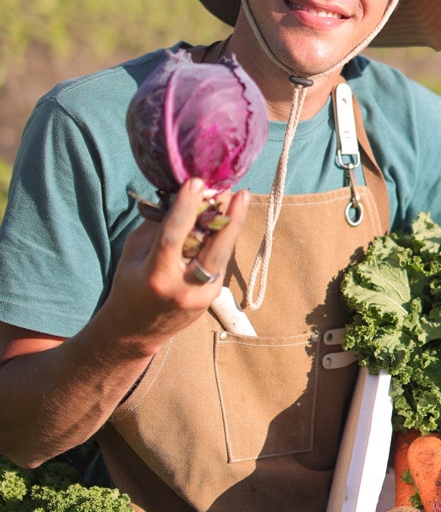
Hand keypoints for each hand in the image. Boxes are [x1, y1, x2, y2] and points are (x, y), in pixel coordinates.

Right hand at [101, 178, 249, 355]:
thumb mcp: (134, 253)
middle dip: (231, 218)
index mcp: (157, 275)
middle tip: (239, 190)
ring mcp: (202, 295)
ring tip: (239, 198)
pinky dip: (222, 240)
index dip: (187, 207)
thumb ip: (158, 227)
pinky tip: (225, 220)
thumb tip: (182, 197)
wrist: (136, 330)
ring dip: (232, 225)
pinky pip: (219, 262)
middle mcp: (183, 287)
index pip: (175, 235)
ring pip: (223, 254)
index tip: (197, 181)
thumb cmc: (130, 284)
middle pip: (216, 249)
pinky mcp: (212, 297)